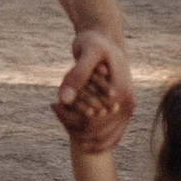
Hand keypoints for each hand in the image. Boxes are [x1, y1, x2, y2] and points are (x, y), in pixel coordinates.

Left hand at [53, 28, 131, 150]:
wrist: (107, 40)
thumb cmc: (96, 43)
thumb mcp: (87, 52)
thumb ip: (77, 75)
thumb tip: (64, 100)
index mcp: (120, 93)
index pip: (92, 120)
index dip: (69, 117)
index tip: (54, 104)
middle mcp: (126, 106)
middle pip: (96, 132)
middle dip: (72, 125)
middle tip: (55, 107)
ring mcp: (125, 112)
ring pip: (102, 139)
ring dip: (80, 134)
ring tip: (61, 115)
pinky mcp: (121, 113)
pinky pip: (109, 137)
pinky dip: (92, 140)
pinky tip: (74, 130)